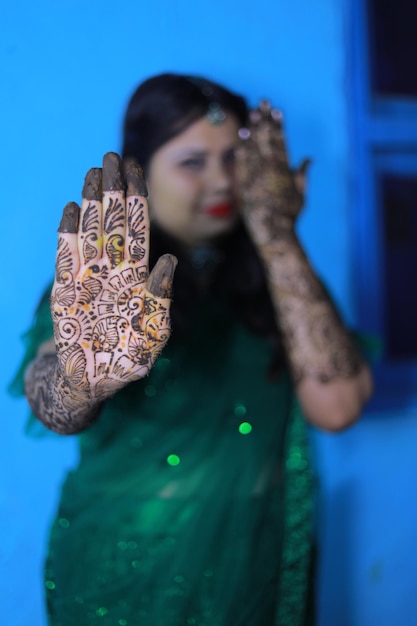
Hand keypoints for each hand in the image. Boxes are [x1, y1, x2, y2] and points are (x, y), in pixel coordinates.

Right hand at [51, 153, 176, 402]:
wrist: (93, 380)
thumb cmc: (129, 360)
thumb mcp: (154, 332)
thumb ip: (160, 298)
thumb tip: (167, 260)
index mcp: (137, 278)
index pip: (138, 231)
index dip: (137, 201)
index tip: (137, 171)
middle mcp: (113, 272)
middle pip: (114, 223)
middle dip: (115, 190)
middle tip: (114, 156)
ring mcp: (89, 278)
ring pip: (91, 232)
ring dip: (92, 202)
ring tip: (93, 172)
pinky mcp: (66, 291)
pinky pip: (66, 257)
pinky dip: (68, 234)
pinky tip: (71, 209)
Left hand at [236, 100, 309, 246]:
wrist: (273, 231)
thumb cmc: (289, 215)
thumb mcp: (301, 194)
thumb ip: (303, 174)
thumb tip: (308, 159)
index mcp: (285, 171)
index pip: (282, 142)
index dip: (279, 125)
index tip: (277, 110)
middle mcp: (270, 170)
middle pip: (267, 139)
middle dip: (265, 119)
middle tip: (262, 101)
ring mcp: (256, 176)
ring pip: (254, 147)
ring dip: (253, 128)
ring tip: (251, 111)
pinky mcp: (245, 184)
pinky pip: (243, 162)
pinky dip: (242, 147)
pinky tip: (241, 135)